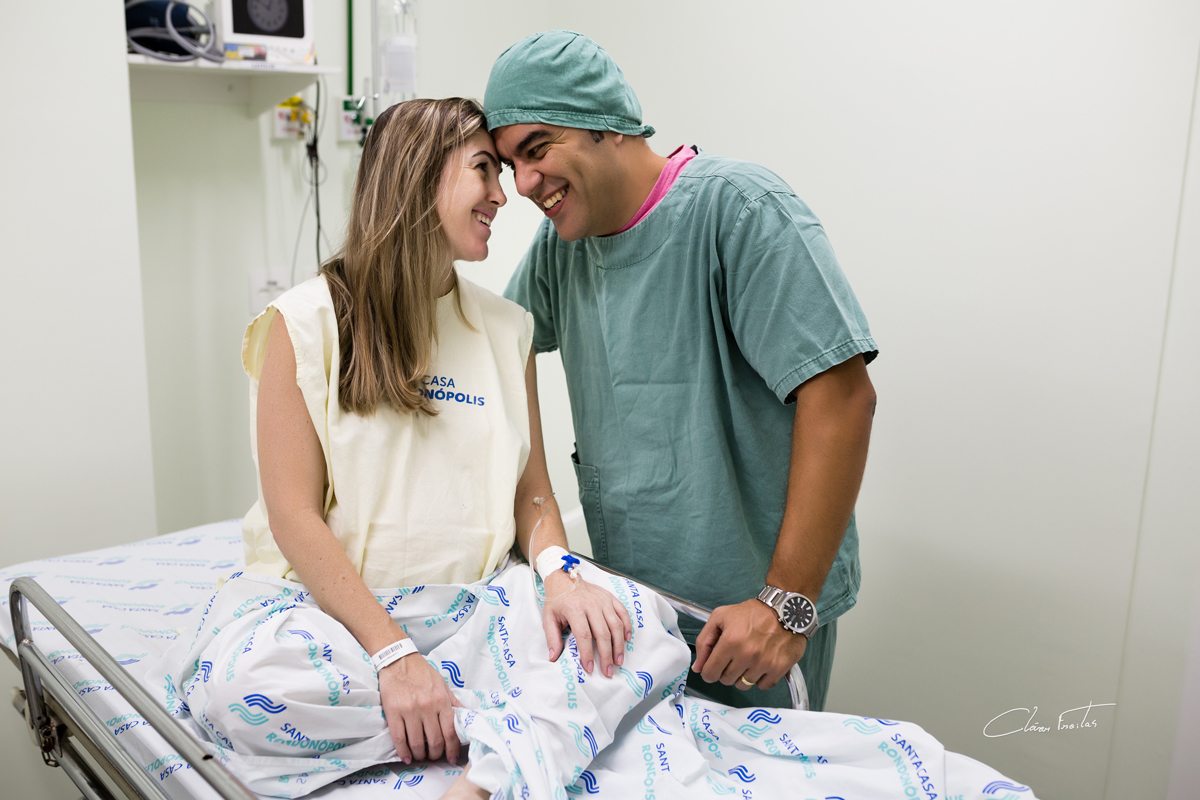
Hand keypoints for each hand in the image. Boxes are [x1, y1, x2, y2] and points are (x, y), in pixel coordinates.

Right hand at [378, 652, 460, 764]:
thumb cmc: (422, 672)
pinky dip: (403, 751)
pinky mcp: (393, 712)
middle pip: (434, 740)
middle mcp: (427, 706)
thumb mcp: (443, 684)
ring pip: (417, 742)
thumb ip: (453, 703)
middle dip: (435, 754)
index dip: (452, 748)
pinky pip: (399, 738)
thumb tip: (465, 717)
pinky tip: (406, 756)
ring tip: (421, 756)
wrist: (399, 660)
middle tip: (434, 756)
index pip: (450, 731)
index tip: (451, 757)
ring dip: (420, 754)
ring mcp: (409, 710)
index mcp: (441, 700)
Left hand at [542, 570, 631, 676]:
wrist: (564, 578)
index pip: (584, 635)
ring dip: (619, 645)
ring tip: (618, 661)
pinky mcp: (610, 597)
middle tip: (608, 671)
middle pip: (603, 633)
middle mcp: (591, 604)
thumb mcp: (548, 618)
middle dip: (606, 655)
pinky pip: (623, 613)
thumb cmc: (556, 601)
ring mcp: (603, 600)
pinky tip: (626, 640)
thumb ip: (552, 638)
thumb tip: (553, 658)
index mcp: (575, 609)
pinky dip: (627, 626)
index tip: (589, 668)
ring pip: (616, 625)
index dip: (588, 653)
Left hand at [692, 599, 807, 689]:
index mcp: (730, 641)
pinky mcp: (779, 668)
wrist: (784, 609)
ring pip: (744, 684)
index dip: (709, 672)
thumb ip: (703, 642)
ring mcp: (764, 663)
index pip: (710, 673)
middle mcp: (746, 654)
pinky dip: (760, 679)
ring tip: (748, 659)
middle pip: (726, 680)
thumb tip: (698, 667)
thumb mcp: (720, 617)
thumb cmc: (752, 613)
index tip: (713, 668)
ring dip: (743, 675)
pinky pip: (762, 686)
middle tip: (733, 658)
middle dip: (726, 671)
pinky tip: (760, 665)